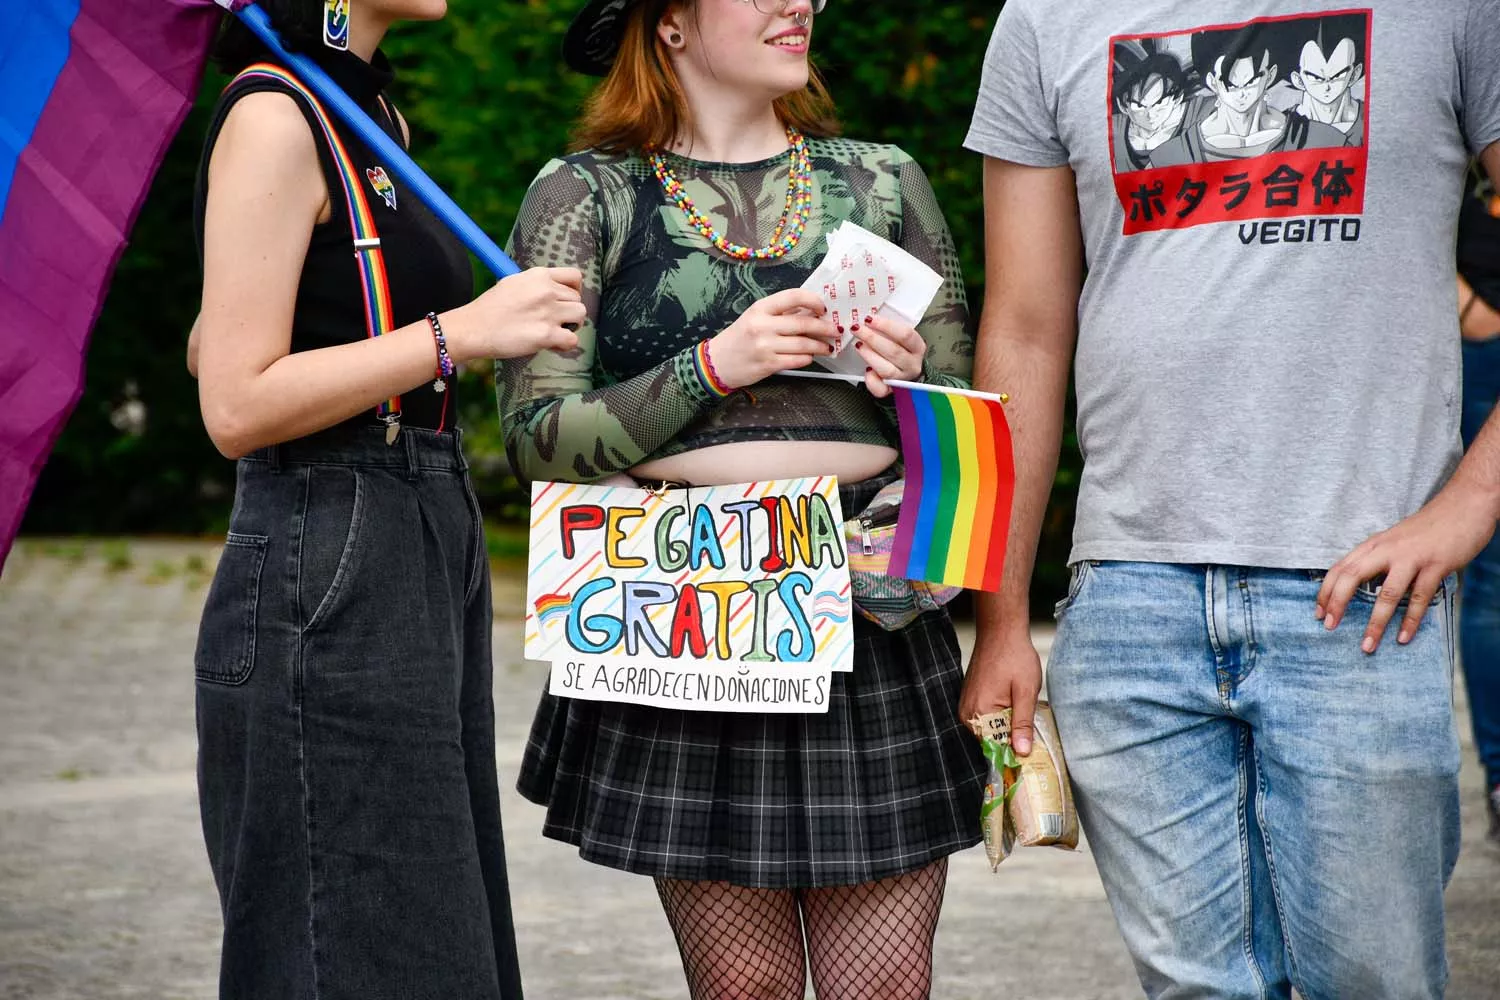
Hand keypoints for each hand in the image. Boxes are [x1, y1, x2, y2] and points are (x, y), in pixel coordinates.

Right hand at [445, 266, 584, 362]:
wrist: (473, 328)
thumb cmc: (490, 309)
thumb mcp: (512, 282)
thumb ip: (535, 284)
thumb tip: (553, 289)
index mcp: (539, 276)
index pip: (575, 277)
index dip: (575, 290)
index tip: (566, 300)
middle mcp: (546, 291)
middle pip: (578, 299)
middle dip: (569, 311)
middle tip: (553, 321)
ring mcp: (548, 312)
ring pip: (581, 316)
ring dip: (572, 326)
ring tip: (555, 331)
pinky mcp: (546, 335)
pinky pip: (573, 340)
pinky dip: (565, 344)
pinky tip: (551, 344)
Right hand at [706, 289, 839, 388]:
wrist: (717, 362)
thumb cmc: (740, 338)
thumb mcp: (756, 317)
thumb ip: (781, 313)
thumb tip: (812, 311)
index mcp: (761, 308)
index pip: (794, 297)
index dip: (814, 301)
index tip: (823, 308)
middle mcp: (763, 325)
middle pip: (803, 323)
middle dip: (825, 327)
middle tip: (835, 330)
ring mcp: (765, 346)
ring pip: (804, 344)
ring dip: (820, 345)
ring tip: (827, 346)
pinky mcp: (768, 365)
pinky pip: (797, 360)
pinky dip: (808, 358)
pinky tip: (810, 356)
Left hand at [852, 310, 925, 397]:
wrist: (907, 375)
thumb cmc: (901, 351)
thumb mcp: (901, 339)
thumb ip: (890, 330)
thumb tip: (870, 320)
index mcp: (917, 347)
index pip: (906, 334)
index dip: (886, 326)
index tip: (870, 319)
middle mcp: (912, 364)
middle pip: (894, 351)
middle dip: (872, 338)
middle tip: (857, 329)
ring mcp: (902, 379)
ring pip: (887, 369)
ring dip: (870, 356)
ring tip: (858, 345)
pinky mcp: (891, 391)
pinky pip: (881, 389)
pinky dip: (871, 381)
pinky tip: (866, 371)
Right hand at [958, 629, 1042, 755]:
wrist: (1001, 632)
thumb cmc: (1015, 657)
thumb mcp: (1026, 691)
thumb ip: (1023, 724)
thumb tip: (1022, 753)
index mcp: (979, 712)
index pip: (994, 749)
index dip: (1013, 756)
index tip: (1031, 760)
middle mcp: (967, 712)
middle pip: (990, 742)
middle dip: (1011, 743)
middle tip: (1034, 742)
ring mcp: (967, 706)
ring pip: (989, 731)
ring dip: (1006, 730)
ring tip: (1025, 723)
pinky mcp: (971, 699)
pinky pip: (986, 719)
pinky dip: (1000, 720)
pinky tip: (1015, 712)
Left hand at [1316, 477, 1499, 651]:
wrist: (1464, 505)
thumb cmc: (1428, 528)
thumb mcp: (1394, 540)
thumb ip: (1378, 559)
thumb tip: (1361, 583)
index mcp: (1374, 544)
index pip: (1340, 568)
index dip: (1326, 591)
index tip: (1318, 612)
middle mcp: (1387, 550)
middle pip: (1352, 577)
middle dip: (1337, 603)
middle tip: (1328, 627)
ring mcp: (1412, 557)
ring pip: (1387, 593)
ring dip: (1375, 623)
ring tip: (1368, 646)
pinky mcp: (1436, 565)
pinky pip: (1420, 598)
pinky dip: (1410, 620)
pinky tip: (1404, 637)